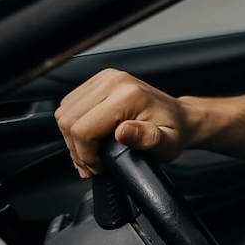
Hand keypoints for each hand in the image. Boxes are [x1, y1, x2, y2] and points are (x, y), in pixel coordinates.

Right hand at [54, 68, 193, 177]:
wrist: (180, 117)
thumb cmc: (173, 132)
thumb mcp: (167, 144)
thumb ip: (147, 139)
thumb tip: (123, 132)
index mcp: (128, 94)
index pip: (82, 128)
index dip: (86, 154)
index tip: (100, 166)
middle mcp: (113, 81)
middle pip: (68, 121)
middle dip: (77, 149)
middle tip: (95, 163)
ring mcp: (104, 78)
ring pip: (64, 113)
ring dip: (73, 138)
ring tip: (92, 152)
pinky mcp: (97, 81)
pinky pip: (69, 106)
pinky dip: (74, 126)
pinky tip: (90, 138)